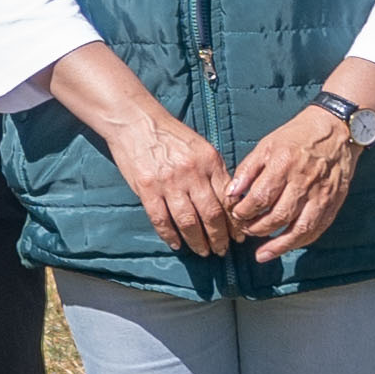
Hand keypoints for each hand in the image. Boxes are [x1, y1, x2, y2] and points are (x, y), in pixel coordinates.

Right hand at [103, 98, 239, 256]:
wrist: (136, 121)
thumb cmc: (170, 134)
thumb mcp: (200, 147)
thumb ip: (214, 171)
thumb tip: (229, 199)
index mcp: (209, 161)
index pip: (228, 198)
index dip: (234, 221)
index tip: (238, 235)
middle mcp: (191, 173)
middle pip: (211, 214)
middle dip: (220, 237)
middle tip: (223, 250)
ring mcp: (168, 182)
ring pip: (188, 221)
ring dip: (198, 241)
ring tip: (204, 251)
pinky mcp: (147, 188)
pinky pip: (161, 219)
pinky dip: (170, 235)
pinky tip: (177, 244)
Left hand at [222, 106, 359, 258]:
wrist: (336, 129)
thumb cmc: (297, 137)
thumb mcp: (266, 145)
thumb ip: (247, 170)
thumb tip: (230, 193)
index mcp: (284, 165)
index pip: (260, 198)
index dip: (244, 212)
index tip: (236, 215)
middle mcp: (303, 182)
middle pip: (277, 216)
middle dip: (257, 229)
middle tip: (245, 230)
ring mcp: (321, 195)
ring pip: (299, 229)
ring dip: (278, 246)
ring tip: (262, 254)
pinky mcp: (333, 202)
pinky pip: (317, 229)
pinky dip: (300, 242)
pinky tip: (286, 247)